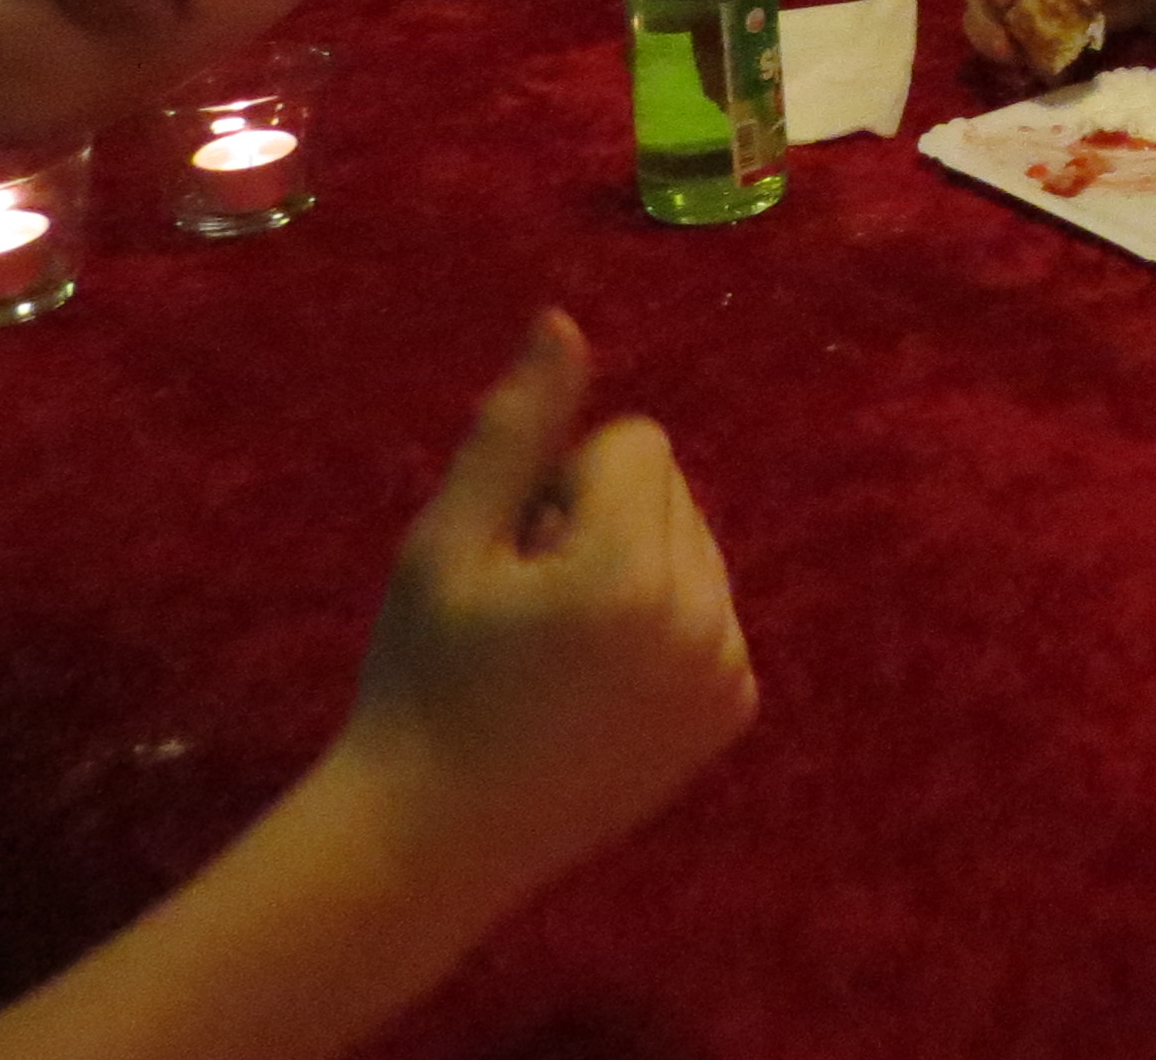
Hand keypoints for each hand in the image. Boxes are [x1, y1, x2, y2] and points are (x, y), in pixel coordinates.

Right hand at [329, 314, 753, 911]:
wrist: (436, 836)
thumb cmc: (422, 677)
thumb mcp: (446, 543)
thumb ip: (515, 428)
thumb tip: (562, 318)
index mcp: (627, 573)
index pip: (634, 440)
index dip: (559, 486)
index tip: (515, 558)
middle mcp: (699, 620)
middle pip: (671, 488)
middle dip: (603, 522)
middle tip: (531, 611)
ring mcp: (725, 672)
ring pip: (695, 543)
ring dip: (637, 567)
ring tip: (562, 650)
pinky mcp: (733, 710)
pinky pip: (712, 608)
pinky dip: (666, 625)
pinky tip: (600, 685)